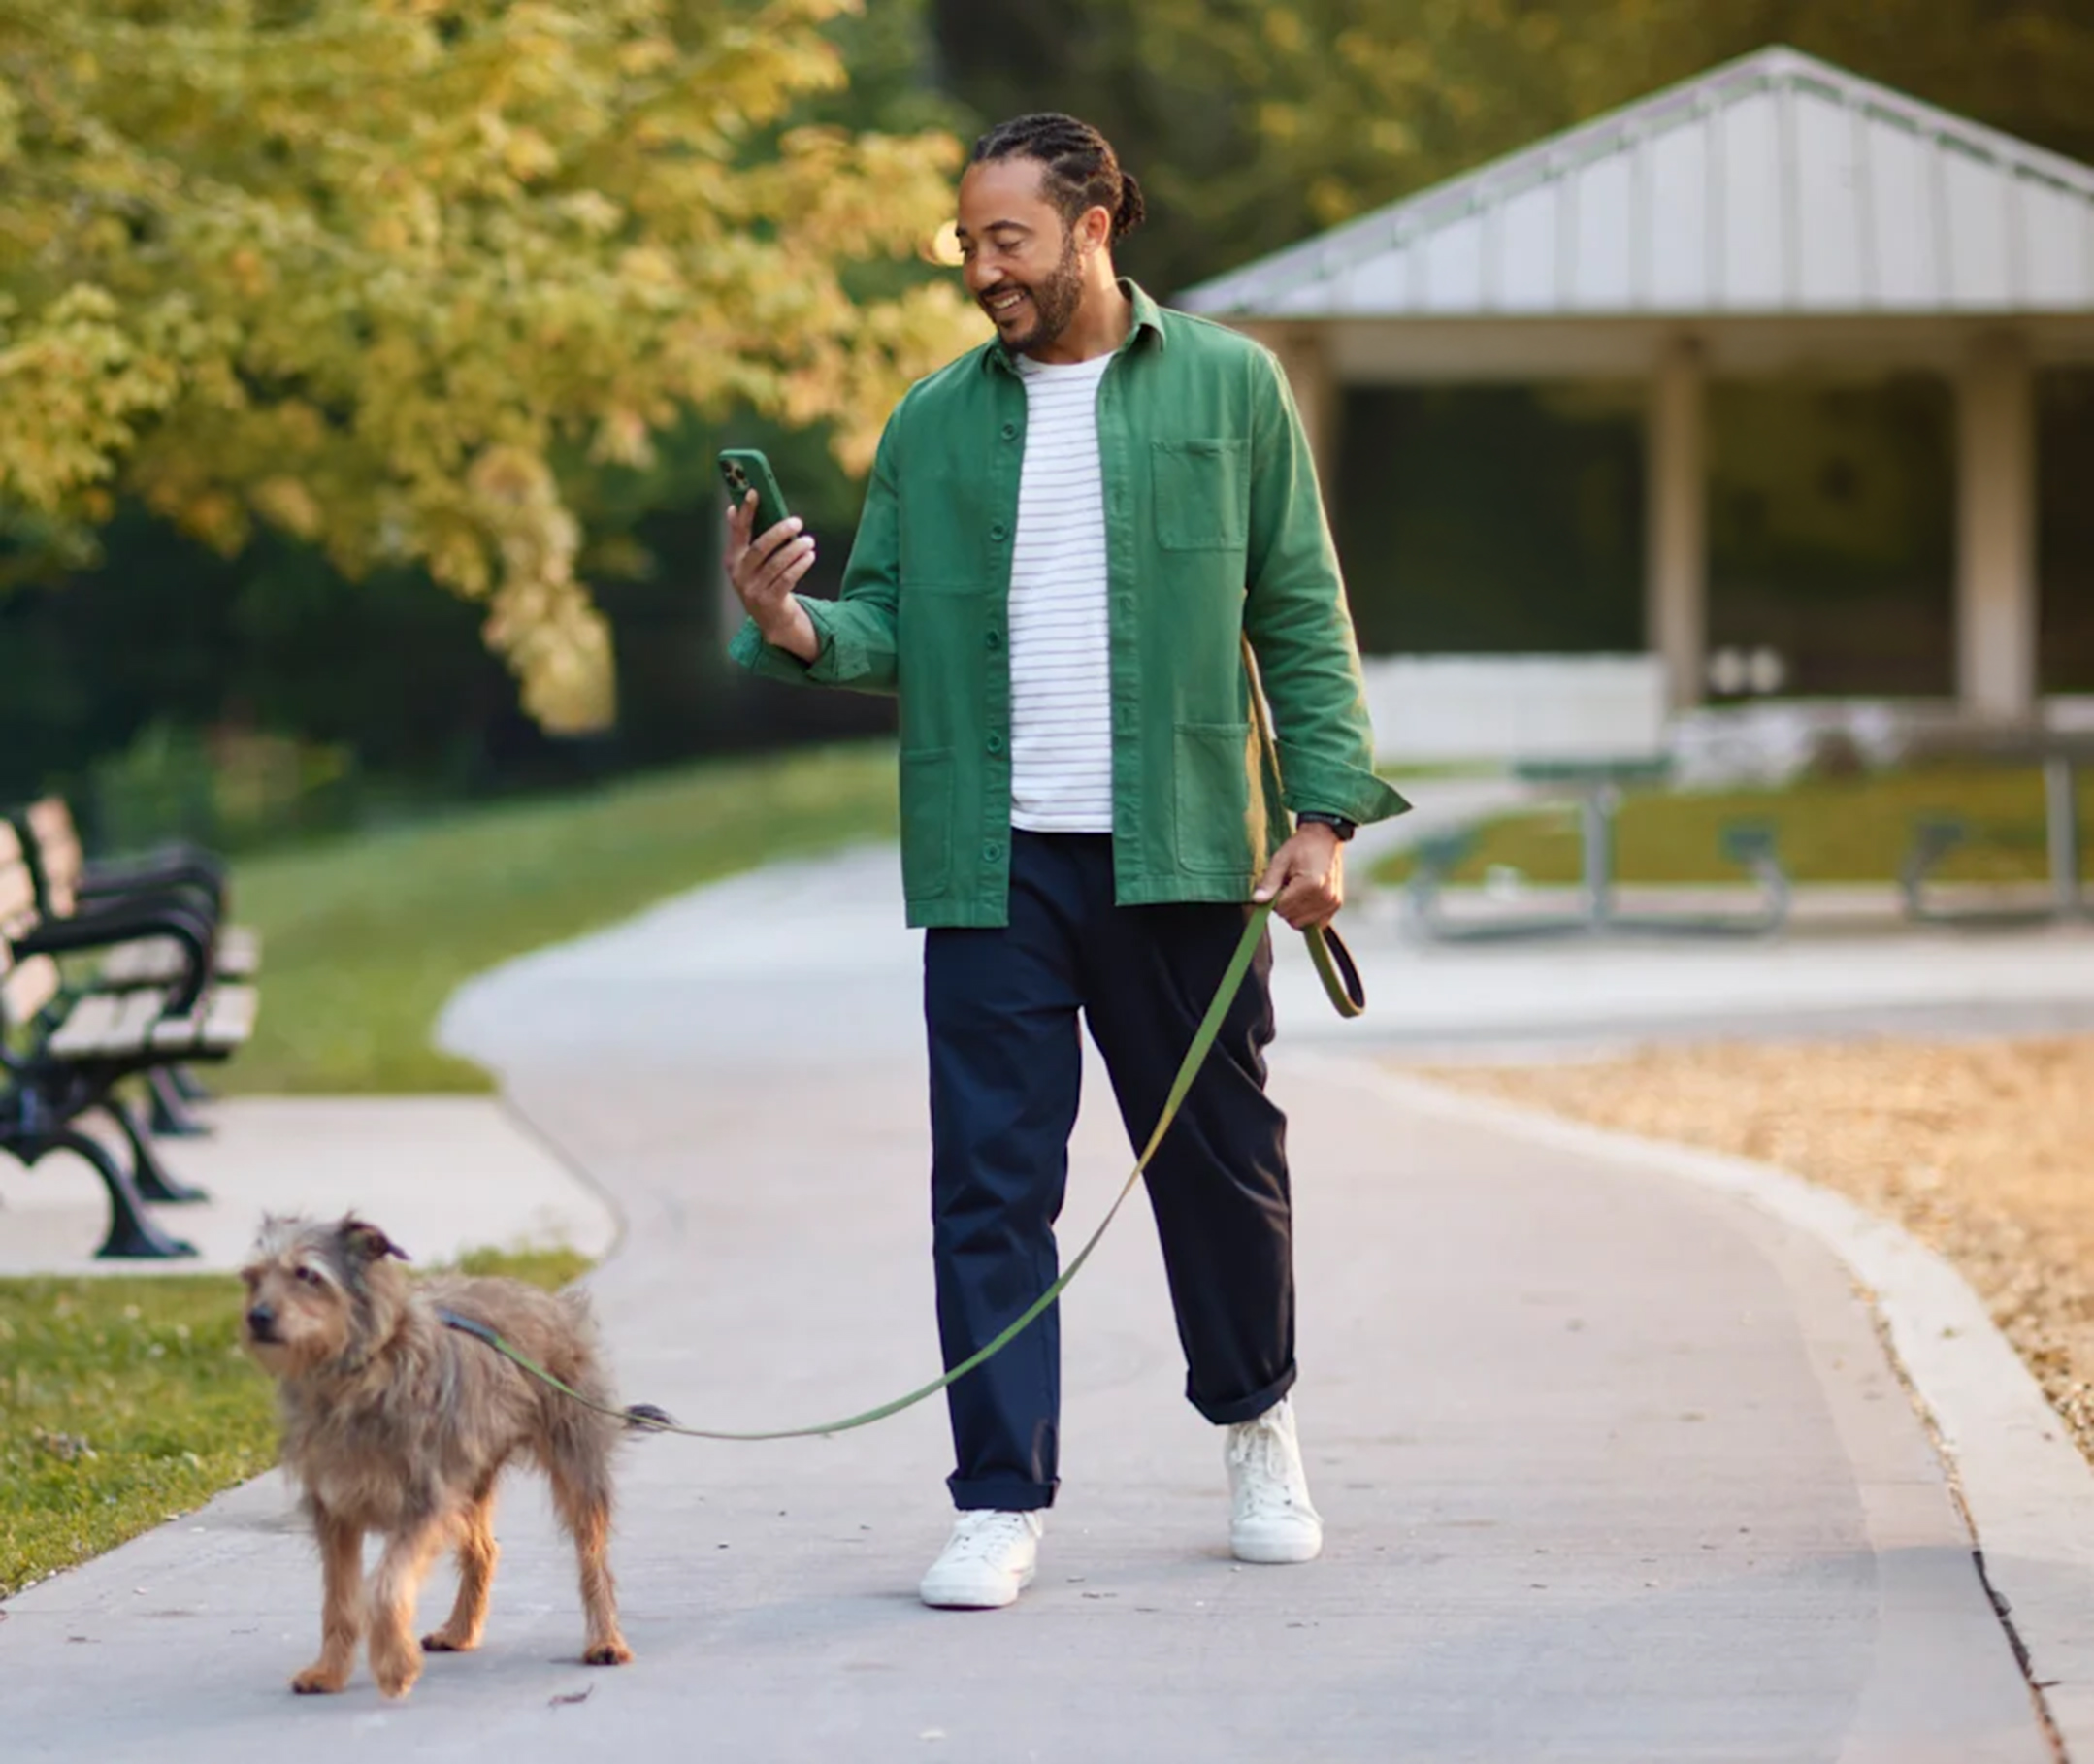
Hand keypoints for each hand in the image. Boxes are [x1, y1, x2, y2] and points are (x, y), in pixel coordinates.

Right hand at [723, 491, 818, 661]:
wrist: (771, 620)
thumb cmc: (763, 582)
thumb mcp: (750, 561)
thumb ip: (744, 537)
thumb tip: (732, 508)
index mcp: (733, 559)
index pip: (738, 531)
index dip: (745, 511)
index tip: (755, 491)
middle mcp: (739, 574)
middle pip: (760, 548)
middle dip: (780, 532)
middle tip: (797, 521)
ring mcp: (753, 590)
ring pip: (777, 564)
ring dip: (795, 550)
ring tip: (809, 541)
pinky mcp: (769, 603)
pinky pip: (787, 580)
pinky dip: (800, 566)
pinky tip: (810, 556)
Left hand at [1252, 823, 1343, 929]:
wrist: (1325, 837)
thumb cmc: (1302, 846)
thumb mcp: (1280, 859)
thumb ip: (1269, 882)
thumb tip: (1257, 900)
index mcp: (1311, 884)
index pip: (1281, 908)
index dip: (1274, 898)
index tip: (1279, 884)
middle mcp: (1324, 897)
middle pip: (1291, 918)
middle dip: (1284, 906)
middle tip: (1288, 886)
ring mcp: (1332, 902)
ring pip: (1301, 923)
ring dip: (1295, 911)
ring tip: (1298, 891)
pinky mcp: (1336, 905)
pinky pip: (1315, 924)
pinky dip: (1307, 915)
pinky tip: (1306, 899)